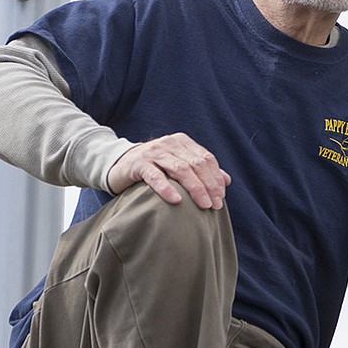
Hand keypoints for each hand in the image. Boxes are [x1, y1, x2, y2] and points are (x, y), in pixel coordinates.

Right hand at [107, 133, 230, 208]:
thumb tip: (227, 180)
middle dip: (209, 185)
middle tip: (215, 205)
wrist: (121, 164)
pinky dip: (167, 188)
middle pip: (196, 164)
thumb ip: (201, 170)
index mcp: (182, 142)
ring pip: (180, 169)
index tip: (221, 197)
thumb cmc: (155, 167)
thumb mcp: (178, 165)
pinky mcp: (139, 164)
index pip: (206, 159)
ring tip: (203, 205)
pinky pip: (155, 176)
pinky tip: (176, 201)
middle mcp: (170, 144)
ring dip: (195, 188)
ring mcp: (154, 152)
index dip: (216, 178)